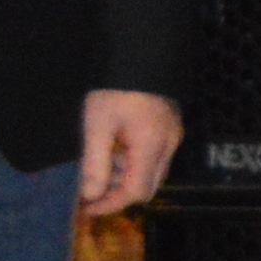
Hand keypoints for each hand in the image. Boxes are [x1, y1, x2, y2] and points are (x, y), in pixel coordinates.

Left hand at [78, 90, 181, 215]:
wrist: (140, 53)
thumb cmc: (114, 89)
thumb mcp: (97, 126)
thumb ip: (95, 164)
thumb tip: (90, 196)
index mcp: (151, 146)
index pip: (135, 191)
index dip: (110, 204)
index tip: (86, 207)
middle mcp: (169, 145)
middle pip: (149, 186)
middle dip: (120, 194)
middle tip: (92, 191)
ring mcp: (173, 136)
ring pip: (154, 173)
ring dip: (127, 178)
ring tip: (100, 167)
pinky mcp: (171, 127)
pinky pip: (157, 157)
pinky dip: (136, 164)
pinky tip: (117, 151)